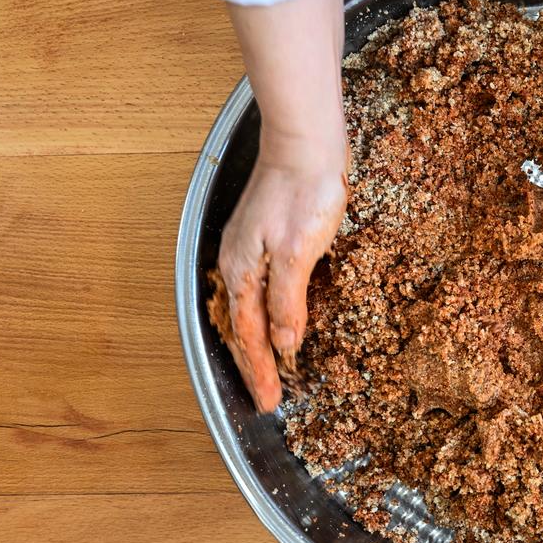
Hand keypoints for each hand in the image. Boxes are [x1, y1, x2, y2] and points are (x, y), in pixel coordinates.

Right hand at [217, 132, 347, 410]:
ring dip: (258, 341)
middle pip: (243, 326)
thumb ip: (288, 301)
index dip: (260, 371)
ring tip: (269, 368)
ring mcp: (250, 248)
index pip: (250, 336)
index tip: (269, 402)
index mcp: (241, 271)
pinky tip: (278, 317)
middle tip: (268, 397)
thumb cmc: (303, 192)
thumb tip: (284, 344)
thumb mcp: (298, 253)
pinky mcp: (267, 236)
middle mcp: (238, 263)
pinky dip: (266, 313)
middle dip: (255, 364)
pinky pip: (260, 288)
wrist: (305, 141)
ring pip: (249, 308)